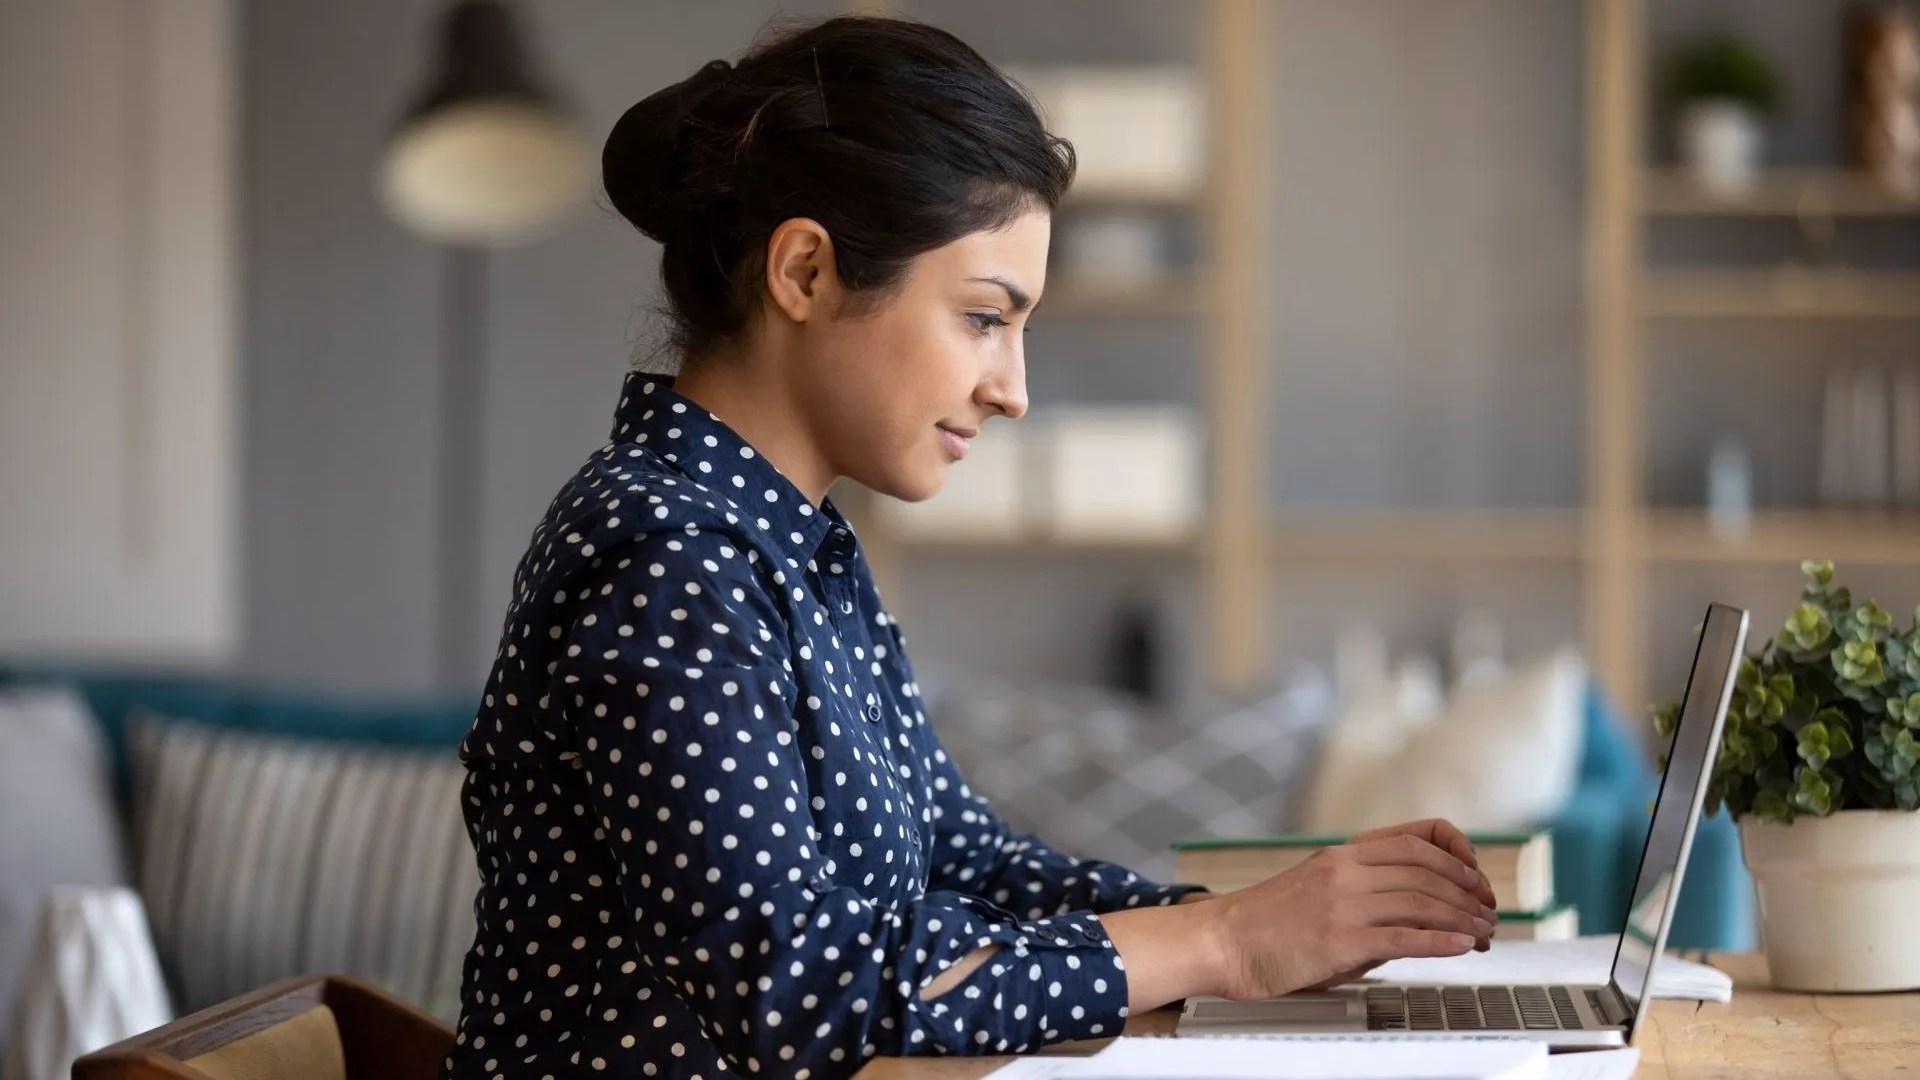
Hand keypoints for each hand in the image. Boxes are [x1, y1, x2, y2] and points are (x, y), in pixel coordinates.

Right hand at [1205, 823, 1496, 1000]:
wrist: (1223, 942)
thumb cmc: (1269, 923)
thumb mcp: (1319, 889)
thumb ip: (1367, 893)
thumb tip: (1419, 914)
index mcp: (1343, 853)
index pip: (1417, 837)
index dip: (1458, 854)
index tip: (1476, 876)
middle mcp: (1346, 870)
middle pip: (1429, 871)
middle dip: (1470, 893)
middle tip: (1489, 914)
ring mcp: (1343, 904)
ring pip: (1423, 901)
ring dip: (1464, 919)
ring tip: (1484, 935)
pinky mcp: (1340, 940)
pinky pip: (1404, 936)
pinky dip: (1441, 941)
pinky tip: (1462, 947)